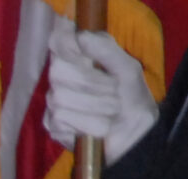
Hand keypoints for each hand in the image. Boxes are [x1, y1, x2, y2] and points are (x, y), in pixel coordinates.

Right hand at [45, 26, 156, 155]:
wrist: (134, 133)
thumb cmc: (131, 97)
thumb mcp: (127, 68)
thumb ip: (106, 50)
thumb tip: (81, 36)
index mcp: (80, 56)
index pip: (58, 40)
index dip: (70, 48)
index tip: (90, 59)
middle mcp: (62, 76)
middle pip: (58, 71)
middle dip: (91, 83)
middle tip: (113, 91)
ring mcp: (54, 101)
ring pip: (60, 98)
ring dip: (95, 106)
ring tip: (111, 110)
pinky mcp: (53, 125)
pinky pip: (61, 119)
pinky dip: (87, 123)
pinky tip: (98, 126)